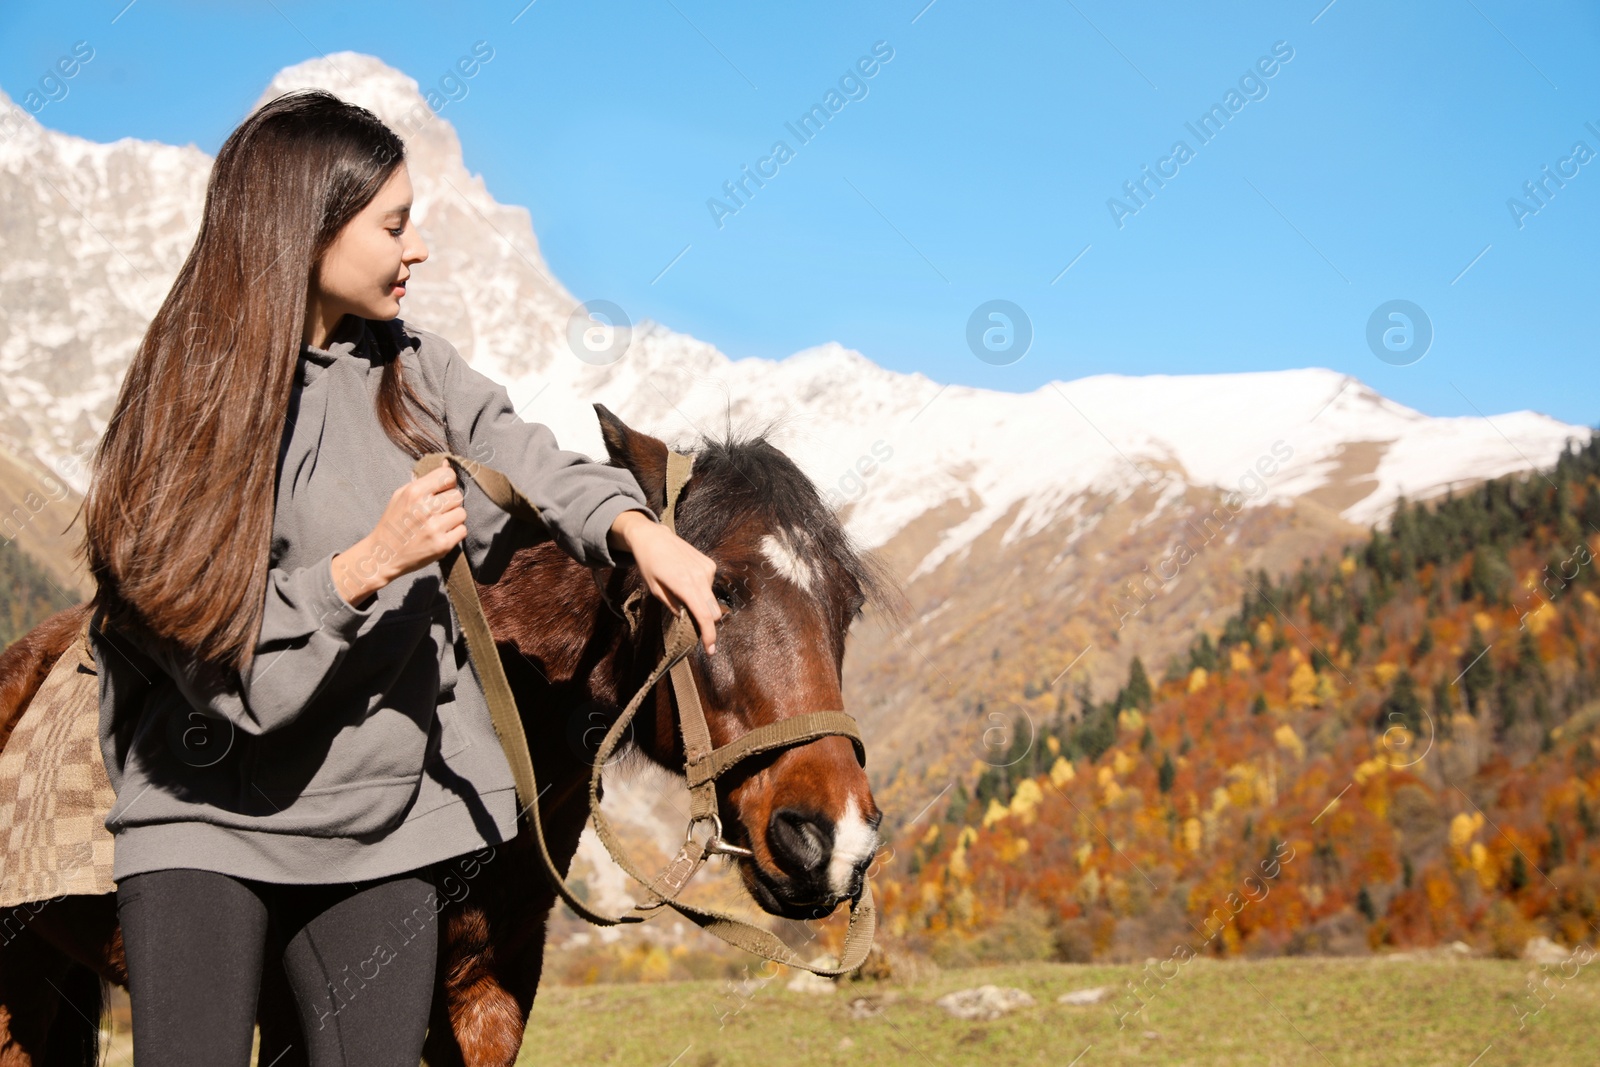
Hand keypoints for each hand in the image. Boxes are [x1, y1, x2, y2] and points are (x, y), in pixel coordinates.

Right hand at [332, 465, 466, 604]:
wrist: (383, 554)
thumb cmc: (394, 522)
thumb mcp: (402, 495)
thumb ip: (425, 480)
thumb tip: (447, 464)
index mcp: (414, 492)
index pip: (448, 476)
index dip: (448, 482)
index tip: (442, 490)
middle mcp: (425, 508)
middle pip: (458, 495)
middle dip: (450, 502)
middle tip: (438, 511)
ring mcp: (434, 527)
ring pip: (462, 513)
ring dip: (453, 518)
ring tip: (438, 523)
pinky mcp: (442, 545)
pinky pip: (462, 531)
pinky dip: (455, 533)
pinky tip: (441, 534)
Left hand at [610, 509, 721, 653]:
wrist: (653, 537)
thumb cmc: (648, 564)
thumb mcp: (654, 589)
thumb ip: (672, 605)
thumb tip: (686, 618)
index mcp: (684, 585)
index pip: (704, 616)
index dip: (709, 636)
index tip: (710, 650)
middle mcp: (700, 576)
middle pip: (714, 611)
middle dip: (707, 622)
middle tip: (692, 625)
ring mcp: (707, 569)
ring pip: (712, 599)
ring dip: (702, 604)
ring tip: (682, 593)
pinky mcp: (709, 564)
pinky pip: (710, 586)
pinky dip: (702, 591)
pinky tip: (687, 580)